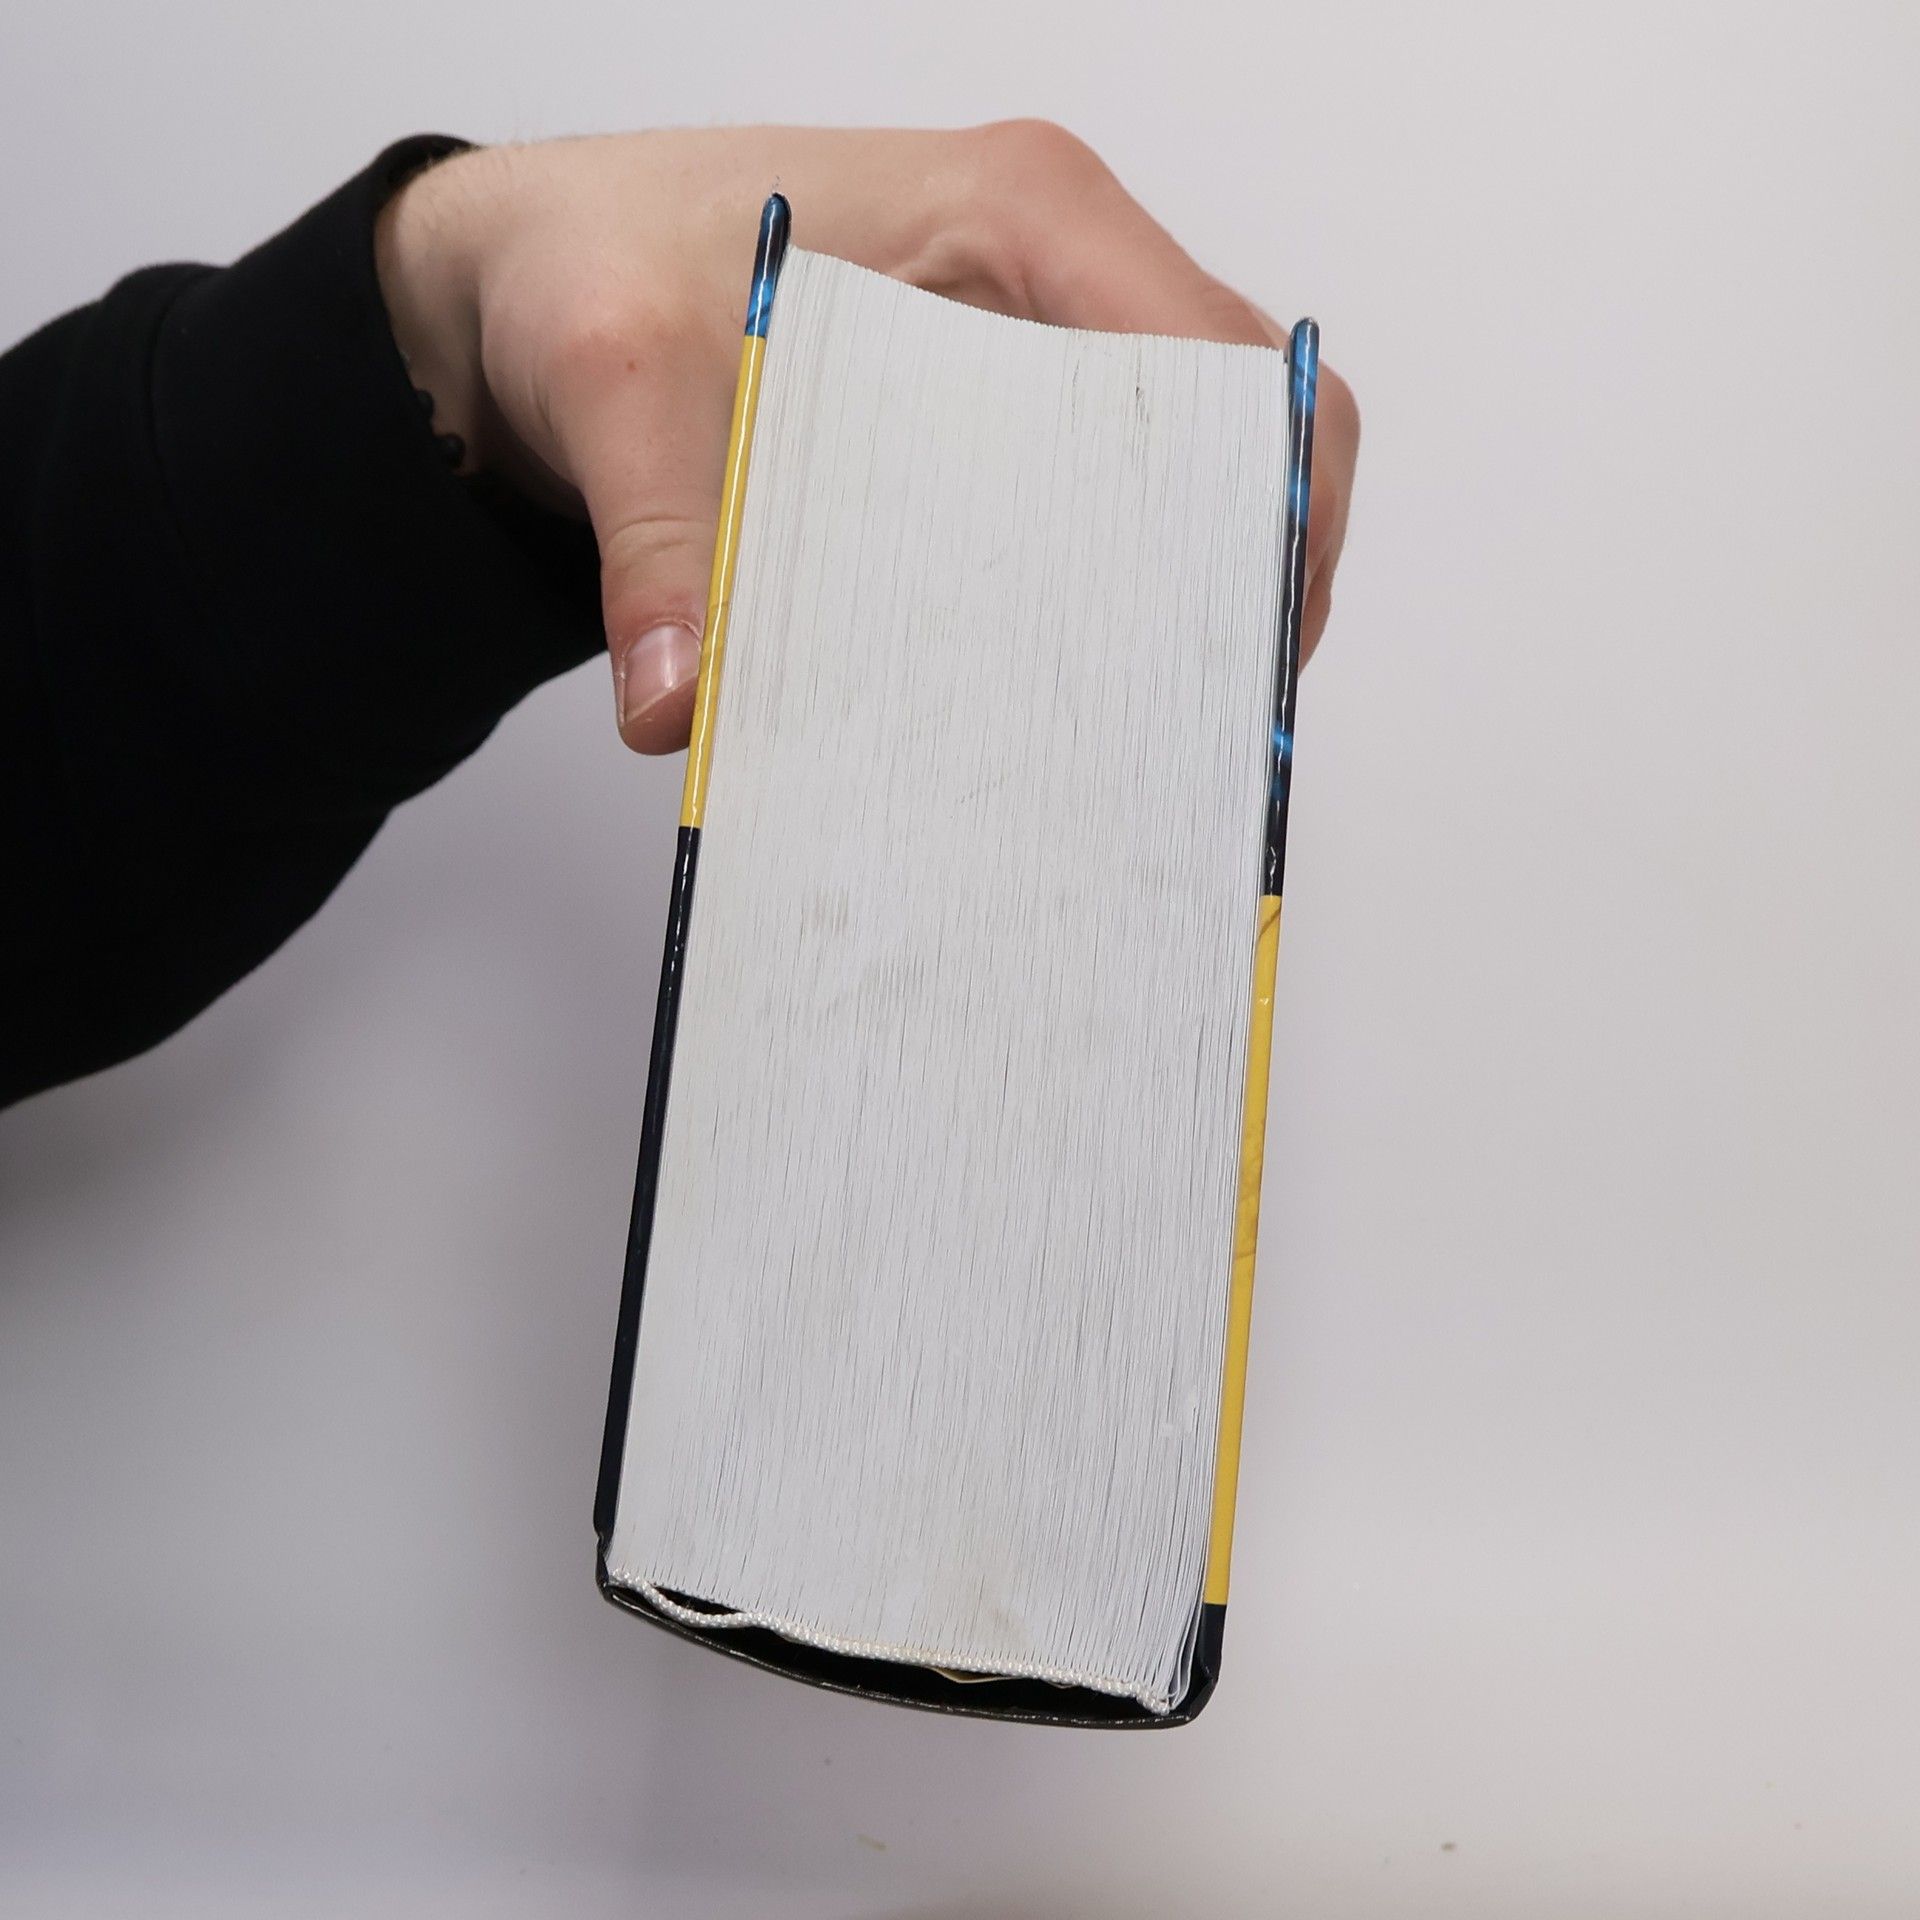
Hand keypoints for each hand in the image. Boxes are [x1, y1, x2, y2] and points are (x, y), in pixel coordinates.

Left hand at [376, 124, 1358, 752]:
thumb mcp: (611, 382)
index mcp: (1020, 213)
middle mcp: (1059, 268)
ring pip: (1193, 473)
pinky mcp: (1001, 413)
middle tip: (1195, 719)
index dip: (1271, 511)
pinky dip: (1116, 592)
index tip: (1235, 650)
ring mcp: (1040, 342)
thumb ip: (660, 542)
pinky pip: (1112, 501)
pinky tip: (1068, 684)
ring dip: (1188, 593)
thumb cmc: (588, 264)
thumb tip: (685, 704)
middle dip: (1248, 573)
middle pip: (1245, 427)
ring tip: (1145, 725)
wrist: (534, 272)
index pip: (1227, 366)